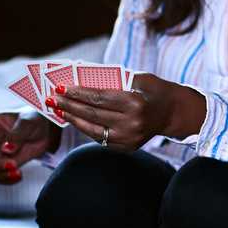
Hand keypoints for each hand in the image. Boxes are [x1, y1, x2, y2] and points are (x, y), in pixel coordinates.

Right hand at [0, 112, 60, 184]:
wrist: (48, 129)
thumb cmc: (36, 119)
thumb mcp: (29, 122)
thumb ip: (17, 135)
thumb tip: (6, 150)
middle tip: (13, 165)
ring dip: (2, 175)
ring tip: (17, 172)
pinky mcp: (4, 164)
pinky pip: (0, 176)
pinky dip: (8, 179)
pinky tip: (18, 176)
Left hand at [49, 73, 205, 151]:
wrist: (173, 113)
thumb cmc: (155, 91)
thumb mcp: (139, 79)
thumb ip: (115, 81)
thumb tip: (83, 80)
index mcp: (136, 104)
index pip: (99, 98)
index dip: (78, 92)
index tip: (62, 87)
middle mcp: (132, 124)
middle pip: (92, 113)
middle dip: (70, 104)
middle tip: (54, 97)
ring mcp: (128, 138)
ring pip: (92, 128)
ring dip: (73, 118)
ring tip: (59, 109)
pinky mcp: (126, 147)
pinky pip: (99, 137)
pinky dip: (85, 127)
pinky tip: (75, 118)